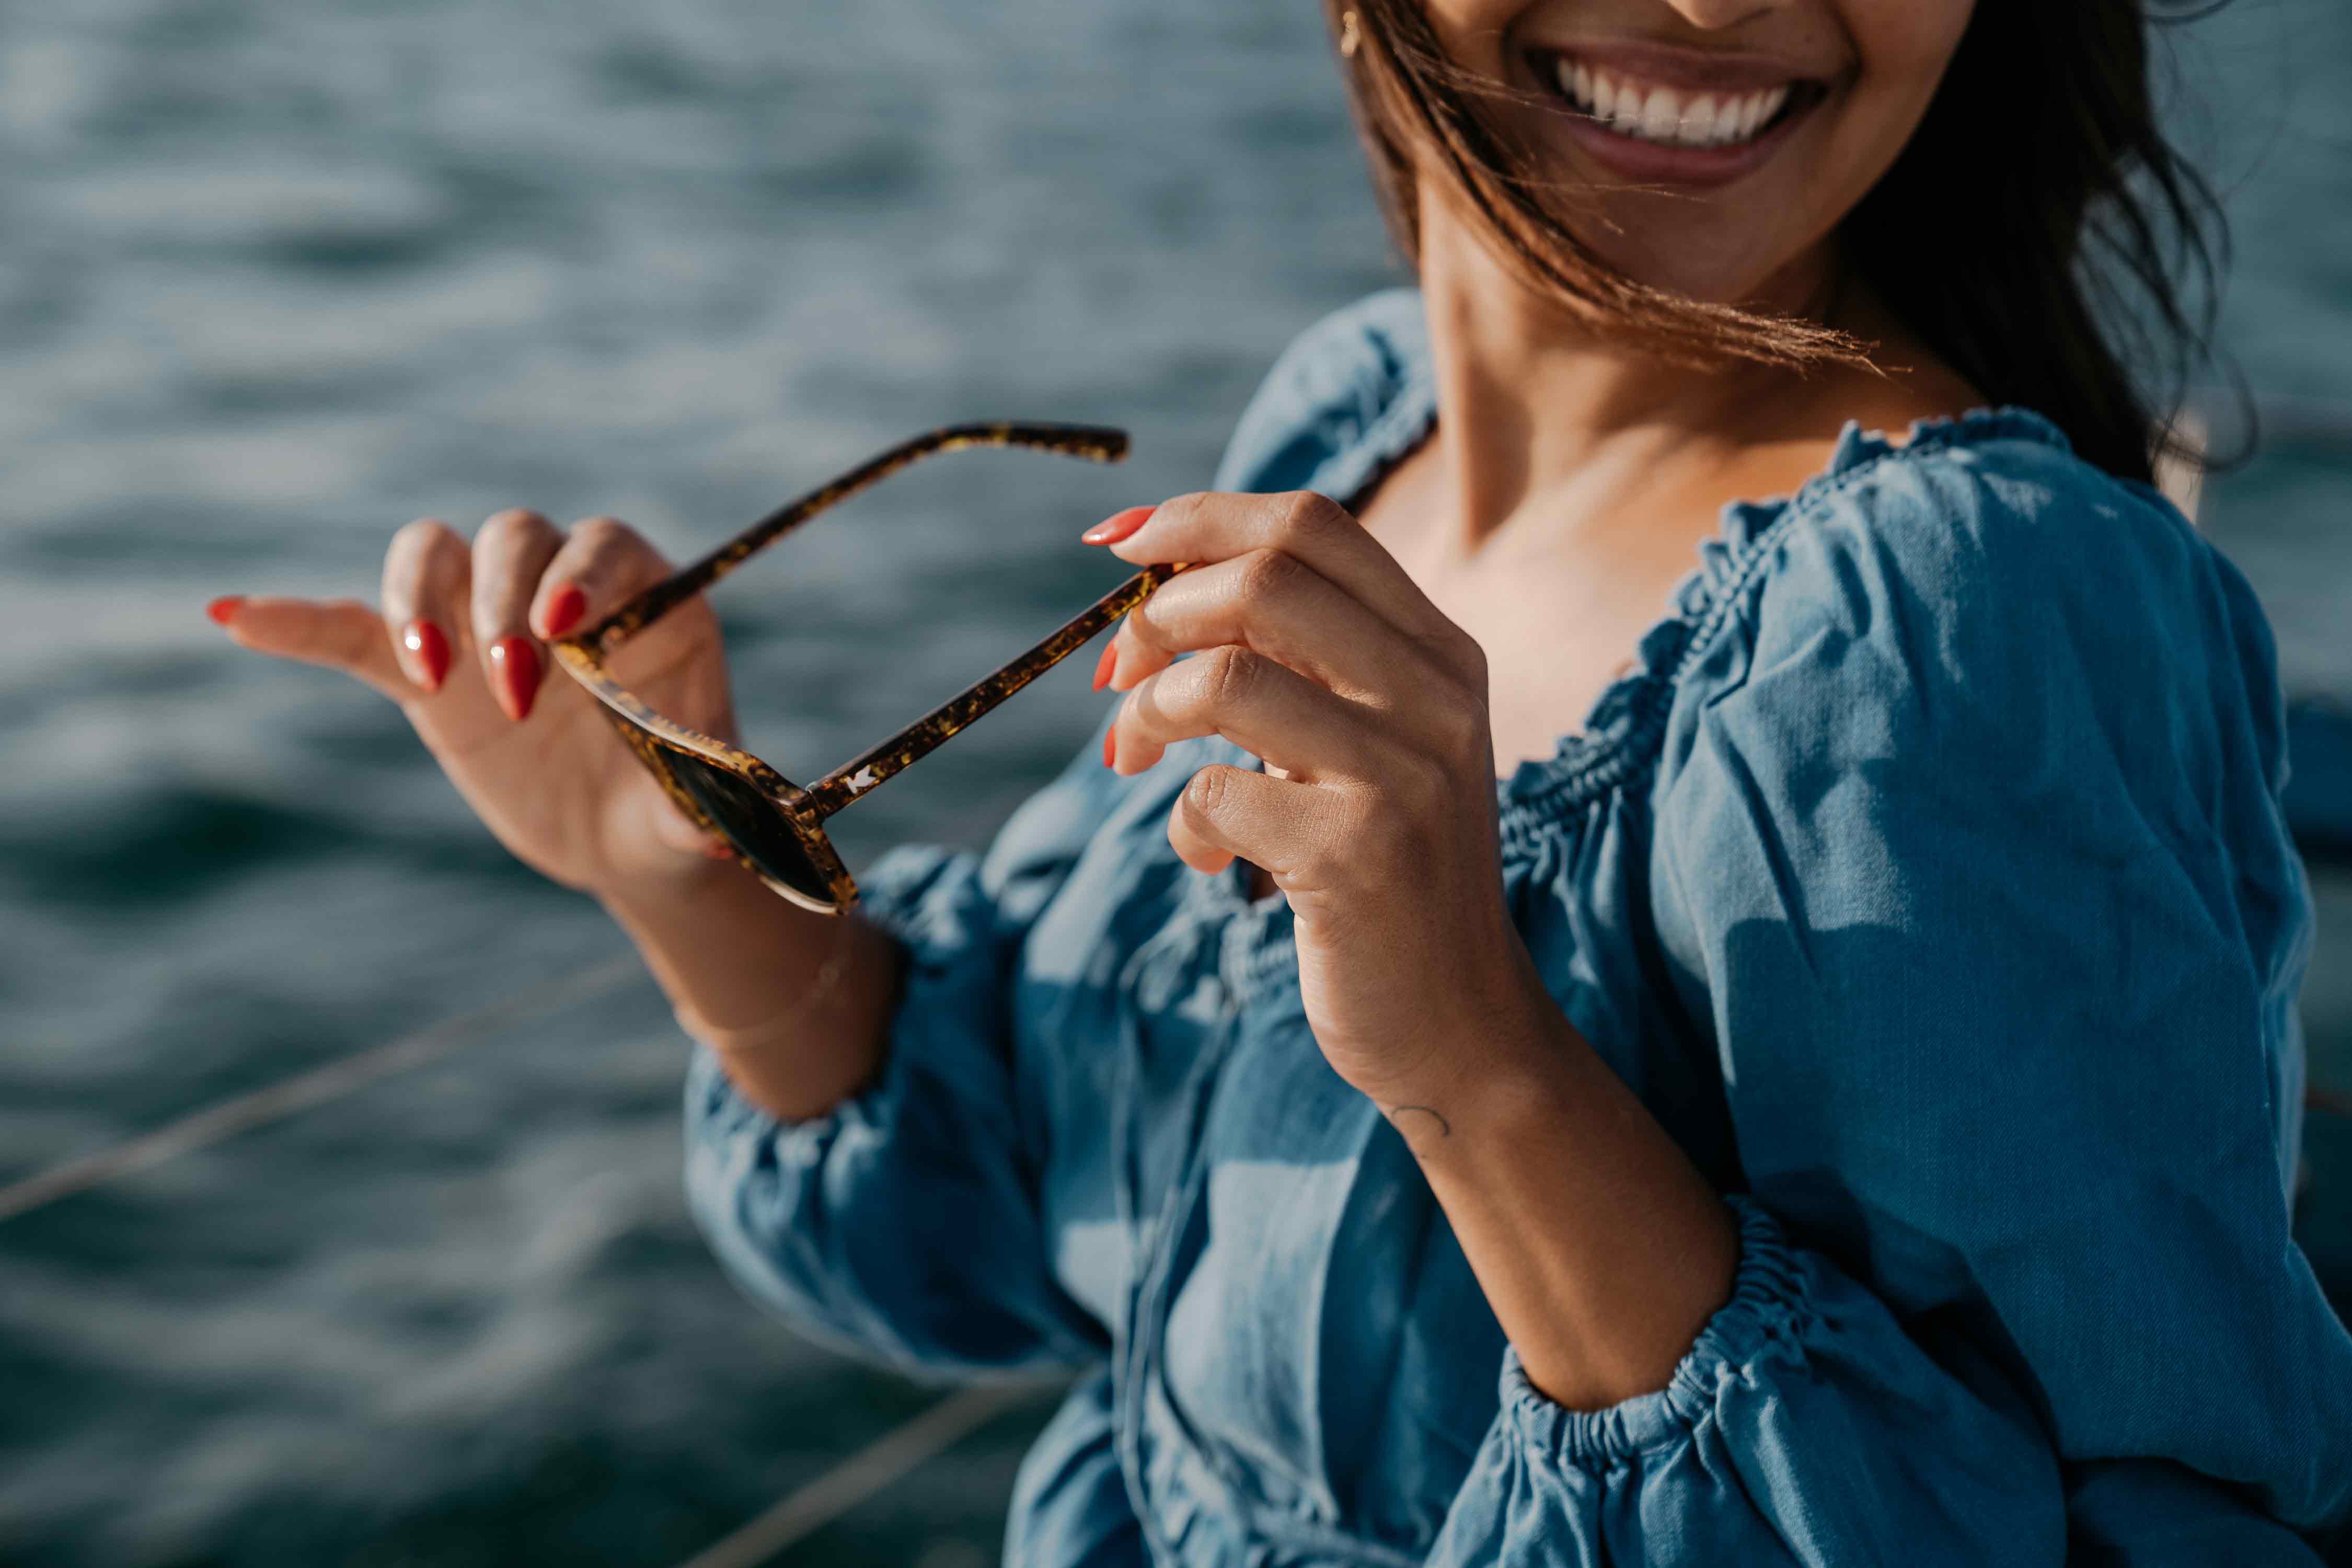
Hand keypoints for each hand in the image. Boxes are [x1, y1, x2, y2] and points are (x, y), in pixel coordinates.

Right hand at [208, 509, 742, 896]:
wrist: (630, 839)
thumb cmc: (675, 810)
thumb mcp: (693, 812)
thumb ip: (699, 807)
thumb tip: (715, 830)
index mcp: (647, 602)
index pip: (605, 547)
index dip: (579, 574)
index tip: (559, 634)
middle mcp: (563, 591)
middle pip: (515, 538)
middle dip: (504, 597)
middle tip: (513, 687)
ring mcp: (487, 619)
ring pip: (435, 554)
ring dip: (419, 597)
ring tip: (431, 675)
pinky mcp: (426, 668)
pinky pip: (351, 629)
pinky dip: (297, 621)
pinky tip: (235, 616)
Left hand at [1088, 491, 1543, 1102]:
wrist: (1459, 1025)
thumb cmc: (1383, 871)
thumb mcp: (1363, 744)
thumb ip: (1298, 662)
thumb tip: (1154, 585)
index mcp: (1441, 652)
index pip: (1312, 523)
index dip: (1197, 517)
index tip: (1116, 547)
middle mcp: (1437, 697)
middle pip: (1261, 579)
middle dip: (1154, 616)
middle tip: (1115, 677)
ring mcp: (1404, 775)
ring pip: (1223, 676)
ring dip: (1148, 712)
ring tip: (1136, 758)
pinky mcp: (1357, 857)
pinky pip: (1212, 795)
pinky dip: (1180, 825)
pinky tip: (1210, 862)